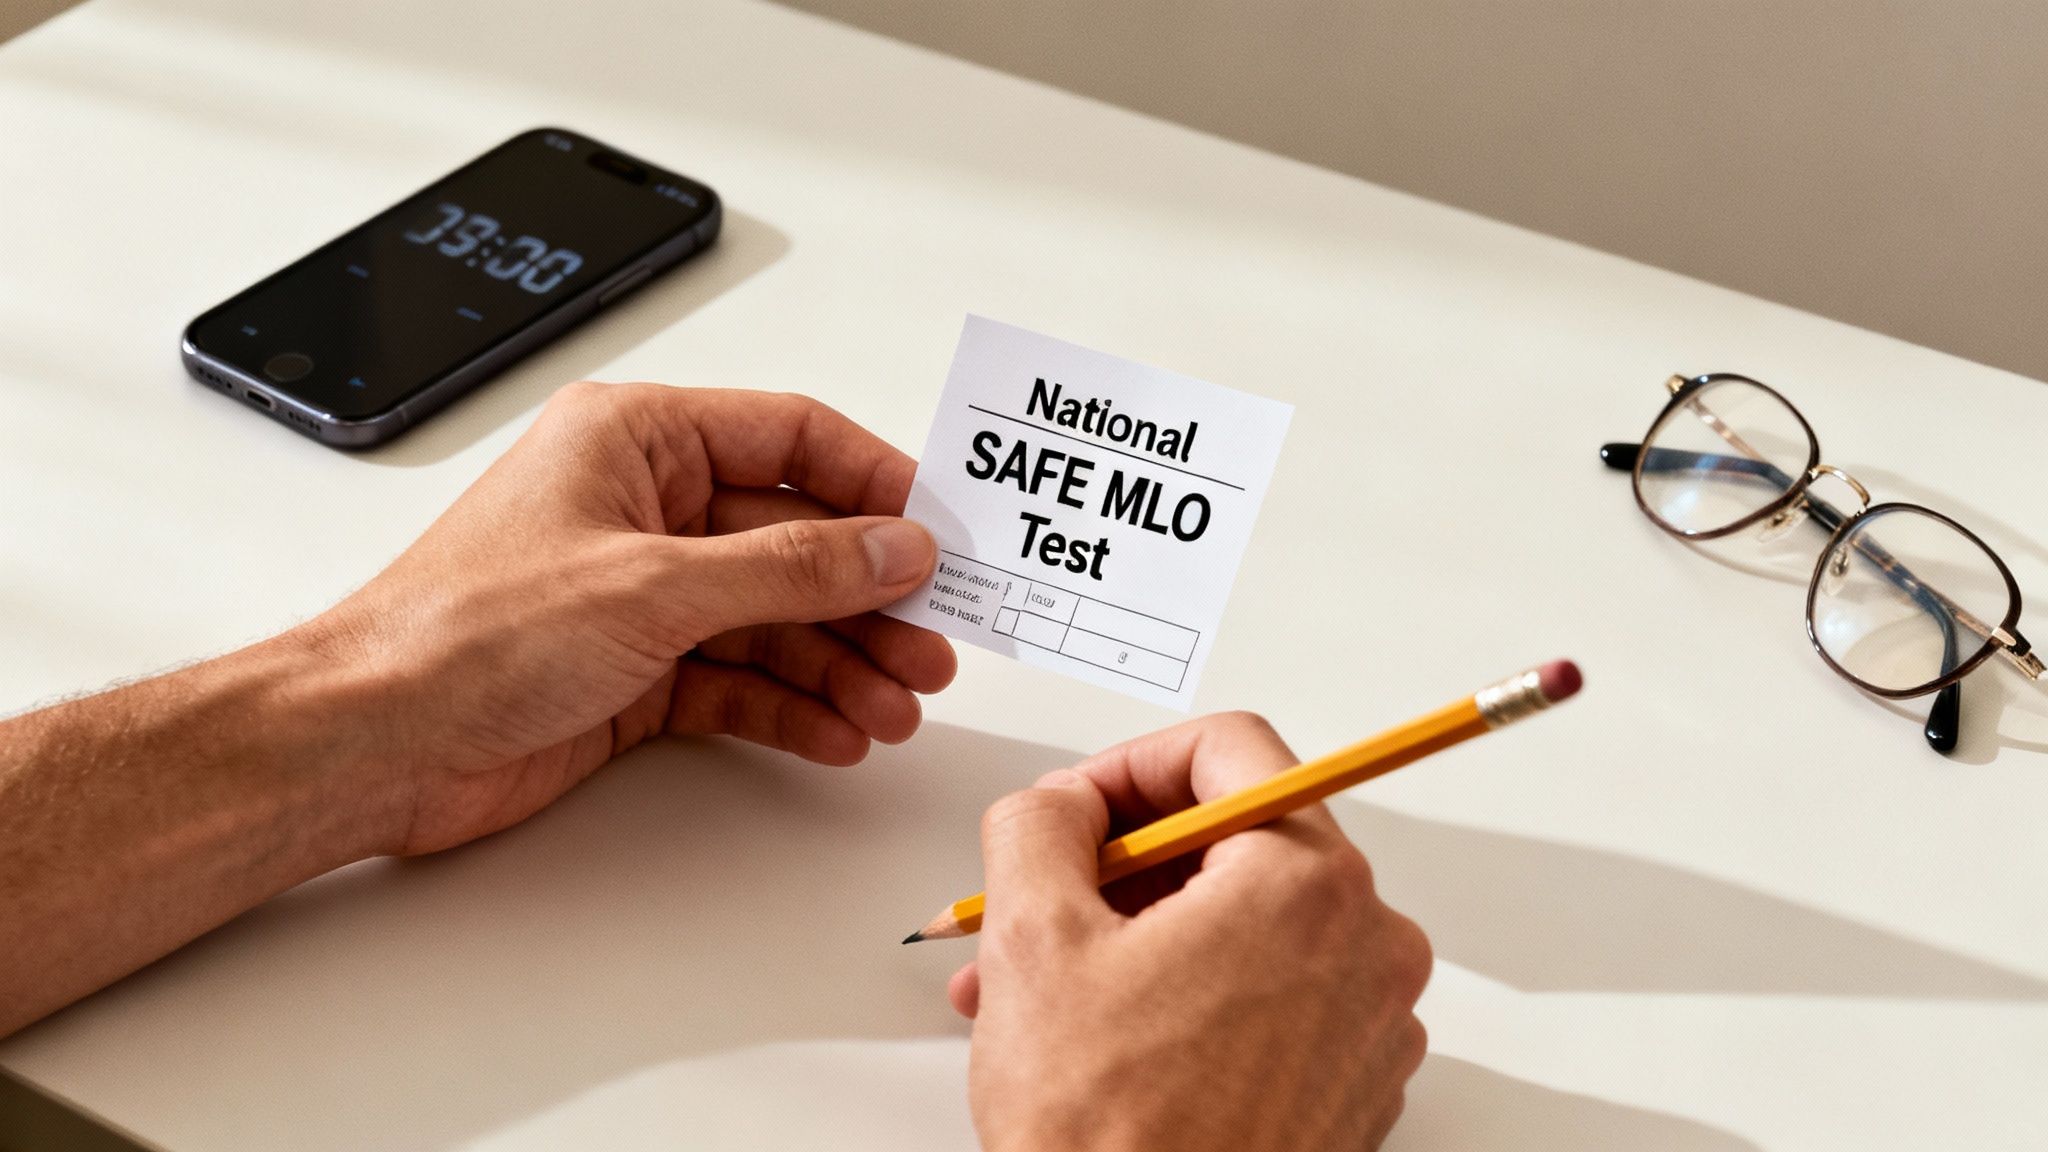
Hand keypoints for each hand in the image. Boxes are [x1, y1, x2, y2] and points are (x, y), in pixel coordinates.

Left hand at [302, 381, 955, 855]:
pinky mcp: (635, 670)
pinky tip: (837, 731)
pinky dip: (790, 706)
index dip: (875, 484)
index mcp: (636, 441)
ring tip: (896, 704)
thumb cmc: (464, 633)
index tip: (941, 532)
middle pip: (794, 540)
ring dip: (840, 663)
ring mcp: (642, 592)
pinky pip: (738, 679)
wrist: (373, 743)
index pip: (790, 439)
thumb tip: (892, 547)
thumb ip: (789, 568)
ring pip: (774, 619)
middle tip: (934, 643)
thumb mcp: (655, 586)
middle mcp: (644, 508)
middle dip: (867, 597)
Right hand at [954, 713, 1430, 1151]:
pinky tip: (1102, 1033)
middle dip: (1121, 866)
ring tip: (1040, 985)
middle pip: (1239, 841)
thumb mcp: (1034, 936)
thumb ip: (1040, 824)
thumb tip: (1059, 804)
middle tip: (1047, 894)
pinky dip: (1188, 994)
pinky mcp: (1352, 1085)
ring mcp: (1368, 1022)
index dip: (1131, 765)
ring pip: (1244, 925)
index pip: (1231, 751)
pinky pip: (1270, 996)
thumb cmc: (1113, 1134)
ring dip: (1138, 936)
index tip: (1079, 805)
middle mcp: (1366, 944)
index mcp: (1307, 883)